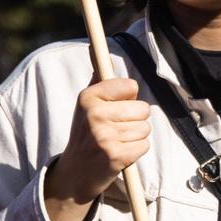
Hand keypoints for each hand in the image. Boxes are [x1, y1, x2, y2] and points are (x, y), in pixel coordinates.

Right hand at [45, 76, 149, 220]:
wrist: (75, 173)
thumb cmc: (87, 133)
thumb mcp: (86, 104)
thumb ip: (97, 77)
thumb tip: (95, 46)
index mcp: (87, 97)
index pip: (131, 86)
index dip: (128, 98)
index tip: (114, 108)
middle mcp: (94, 114)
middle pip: (142, 108)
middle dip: (134, 120)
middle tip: (115, 130)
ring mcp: (103, 136)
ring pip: (145, 128)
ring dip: (135, 137)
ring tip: (116, 142)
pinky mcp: (115, 156)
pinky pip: (144, 146)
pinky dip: (136, 152)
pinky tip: (119, 155)